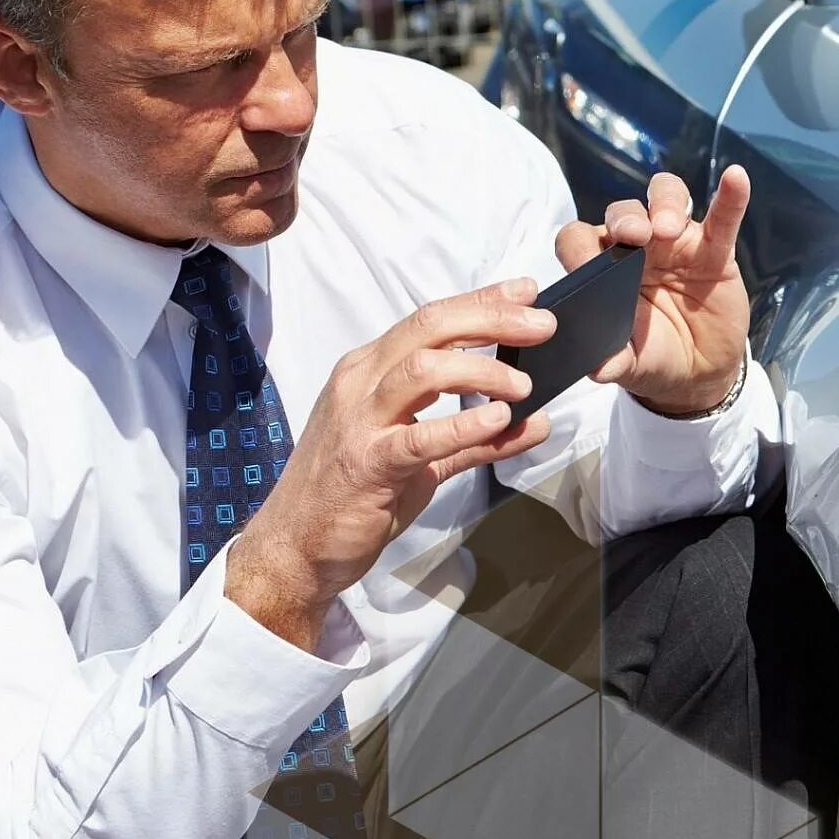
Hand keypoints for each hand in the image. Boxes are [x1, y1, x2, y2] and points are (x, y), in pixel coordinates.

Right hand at [226, 280, 556, 647]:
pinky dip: (463, 424)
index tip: (526, 292)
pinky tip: (498, 419)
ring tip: (524, 385)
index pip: (430, 320)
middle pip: (430, 328)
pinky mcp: (366, 463)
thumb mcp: (422, 459)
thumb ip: (475, 439)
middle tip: (541, 325)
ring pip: (423, 369)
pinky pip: (419, 437)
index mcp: (369, 371)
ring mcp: (359, 421)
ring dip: (483, 371)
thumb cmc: (352, 496)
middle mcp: (361, 383)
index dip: (482, 301)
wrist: (296, 546)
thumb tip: (535, 422)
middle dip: (492, 319)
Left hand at [555, 166, 752, 415]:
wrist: (698, 372)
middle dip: (625, 219)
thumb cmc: (653, 357)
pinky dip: (730, 197)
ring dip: (664, 204)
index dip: (580, 248)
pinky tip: (736, 178)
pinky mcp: (715, 250)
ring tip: (668, 228)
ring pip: (666, 199)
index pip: (580, 240)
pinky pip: (723, 217)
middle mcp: (636, 247)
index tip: (585, 268)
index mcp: (603, 269)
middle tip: (632, 237)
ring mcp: (676, 243)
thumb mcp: (631, 364)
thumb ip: (614, 361)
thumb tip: (597, 369)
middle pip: (623, 212)